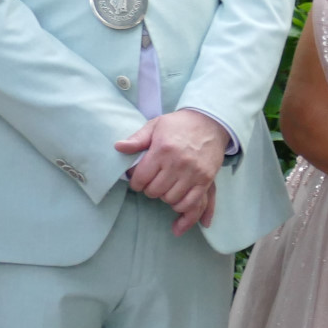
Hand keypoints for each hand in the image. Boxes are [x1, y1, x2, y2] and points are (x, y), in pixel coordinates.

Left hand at [115, 110, 228, 234]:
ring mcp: (193, 172)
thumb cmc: (179, 124)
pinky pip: (190, 202)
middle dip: (149, 190)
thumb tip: (118, 147)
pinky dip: (181, 205)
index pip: (141, 178)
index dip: (136, 183)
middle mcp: (178, 162)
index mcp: (162, 149)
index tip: (138, 181)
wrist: (210, 122)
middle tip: (152, 183)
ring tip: (165, 188)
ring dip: (165, 197)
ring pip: (171, 199)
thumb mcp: (155, 125)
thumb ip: (137, 139)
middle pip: (155, 191)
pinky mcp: (206, 179)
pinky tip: (177, 198)